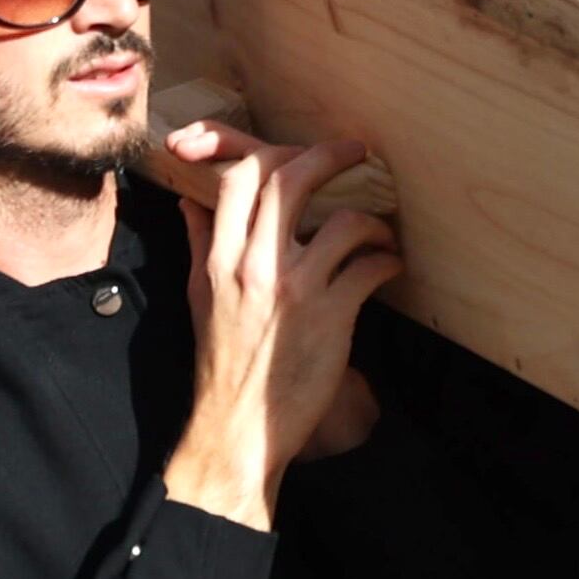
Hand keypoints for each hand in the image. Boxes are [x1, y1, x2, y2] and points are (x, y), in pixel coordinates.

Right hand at [162, 136, 403, 528]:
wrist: (239, 428)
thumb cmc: (222, 362)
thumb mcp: (200, 296)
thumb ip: (201, 243)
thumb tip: (190, 202)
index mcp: (221, 258)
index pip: (242, 177)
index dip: (275, 151)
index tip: (302, 151)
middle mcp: (255, 267)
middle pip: (291, 180)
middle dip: (329, 156)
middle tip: (356, 153)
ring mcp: (295, 291)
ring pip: (341, 221)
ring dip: (370, 220)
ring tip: (379, 231)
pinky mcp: (331, 317)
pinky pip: (369, 267)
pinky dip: (386, 260)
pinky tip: (388, 267)